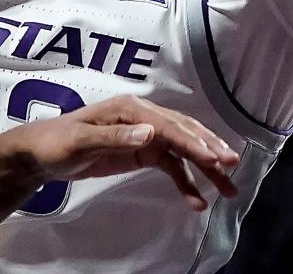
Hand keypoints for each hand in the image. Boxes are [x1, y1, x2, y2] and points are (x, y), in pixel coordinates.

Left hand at [2, 95, 239, 210]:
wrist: (41, 154)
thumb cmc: (57, 142)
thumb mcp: (81, 140)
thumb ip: (116, 136)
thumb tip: (151, 133)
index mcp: (134, 109)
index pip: (170, 126)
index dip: (193, 142)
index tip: (213, 158)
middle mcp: (147, 119)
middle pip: (186, 134)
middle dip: (210, 150)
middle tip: (232, 165)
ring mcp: (148, 136)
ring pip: (185, 151)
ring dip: (207, 169)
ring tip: (229, 188)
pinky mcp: (146, 153)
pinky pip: (173, 167)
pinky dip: (186, 183)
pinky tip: (197, 201)